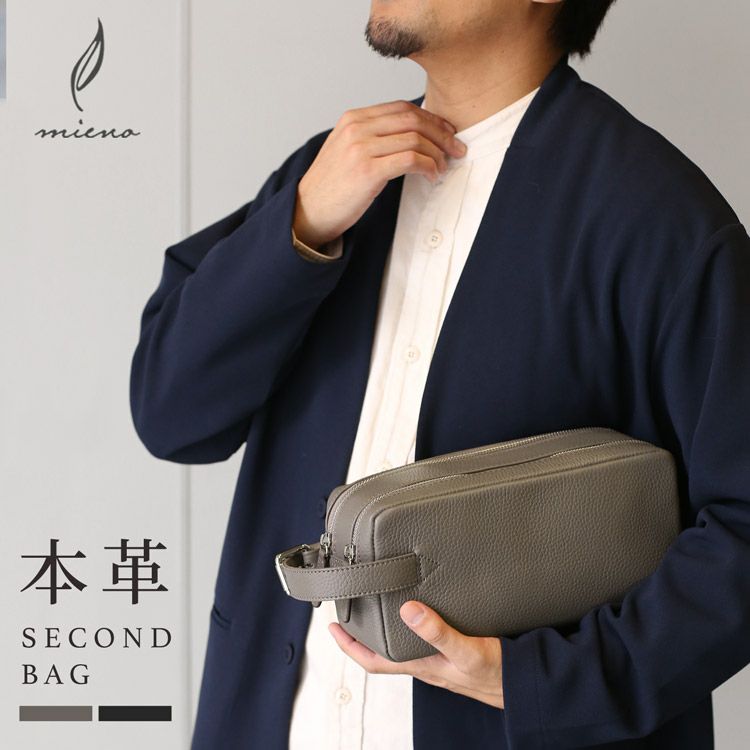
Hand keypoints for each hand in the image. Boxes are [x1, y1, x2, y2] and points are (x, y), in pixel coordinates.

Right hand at [293, 100, 466, 248]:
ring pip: (415, 138)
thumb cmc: (331, 187)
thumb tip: (409, 138)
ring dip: (437, 153)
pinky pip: (410, 159)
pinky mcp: (368, 170)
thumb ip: (372, 138)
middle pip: (412, 119)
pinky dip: (428, 166)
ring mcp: (361, 147)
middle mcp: (357, 127)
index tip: (447, 132)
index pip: (402, 108)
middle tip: (457, 148)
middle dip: (441, 133)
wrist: (308, 211)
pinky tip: (432, 176)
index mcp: (353, 119)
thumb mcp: (347, 151)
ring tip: (444, 167)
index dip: (431, 118)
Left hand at [328, 600, 503, 709]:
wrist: (525, 685)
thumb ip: (438, 632)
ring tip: (375, 606)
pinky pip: (421, 641)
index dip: (349, 646)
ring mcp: (438, 660)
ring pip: (400, 647)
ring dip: (383, 630)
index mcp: (421, 665)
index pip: (372, 661)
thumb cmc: (497, 674)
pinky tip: (417, 611)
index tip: (333, 626)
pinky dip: (410, 627)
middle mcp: (425, 663)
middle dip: (362, 635)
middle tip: (349, 610)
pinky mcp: (452, 652)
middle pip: (382, 653)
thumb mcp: (467, 650)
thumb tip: (408, 610)